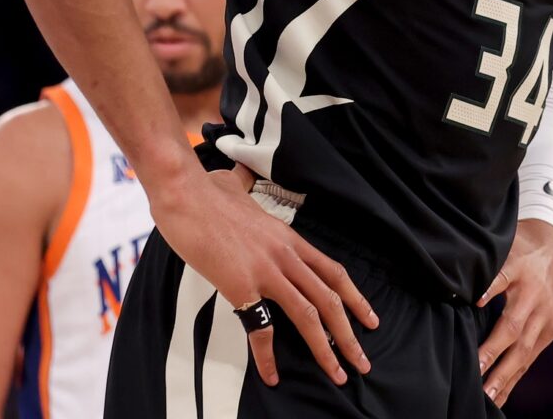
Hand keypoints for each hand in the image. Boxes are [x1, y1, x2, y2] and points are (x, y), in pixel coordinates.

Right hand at [151, 164, 377, 386]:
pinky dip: (267, 357)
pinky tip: (271, 376)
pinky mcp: (242, 285)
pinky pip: (261, 330)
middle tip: (362, 360)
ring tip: (337, 374)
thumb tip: (235, 177)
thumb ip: (242, 187)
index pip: (332, 272)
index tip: (368, 318)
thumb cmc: (204, 190)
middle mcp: (285, 255)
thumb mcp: (234, 186)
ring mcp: (266, 271)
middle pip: (330, 298)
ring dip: (327, 348)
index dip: (354, 297)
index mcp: (287, 237)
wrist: (184, 193)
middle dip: (350, 333)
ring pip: (309, 315)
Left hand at [476, 218, 552, 407]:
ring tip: (488, 397)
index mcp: (519, 269)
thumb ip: (484, 269)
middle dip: (495, 354)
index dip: (489, 290)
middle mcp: (535, 296)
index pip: (502, 279)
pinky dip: (514, 376)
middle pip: (514, 328)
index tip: (475, 302)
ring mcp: (546, 316)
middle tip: (476, 375)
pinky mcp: (552, 329)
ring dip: (505, 375)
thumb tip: (457, 289)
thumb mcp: (500, 249)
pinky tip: (500, 395)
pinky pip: (531, 357)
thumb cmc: (518, 251)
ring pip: (524, 350)